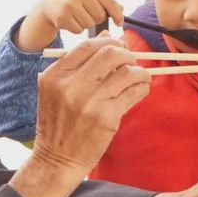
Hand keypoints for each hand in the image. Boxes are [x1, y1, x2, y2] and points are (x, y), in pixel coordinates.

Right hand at [10, 37, 149, 196]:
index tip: (117, 45)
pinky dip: (142, 87)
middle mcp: (71, 86)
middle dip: (126, 53)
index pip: (87, 45)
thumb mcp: (56, 90)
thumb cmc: (58, 123)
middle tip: (130, 61)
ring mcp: (89, 102)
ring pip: (126, 72)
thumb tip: (107, 36)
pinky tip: (140, 89)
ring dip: (138, 71)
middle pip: (109, 53)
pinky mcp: (106, 118)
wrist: (57, 160)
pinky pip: (133, 93)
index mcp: (55, 76)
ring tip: (139, 76)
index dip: (107, 40)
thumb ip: (78, 65)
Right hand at [16, 0, 123, 51]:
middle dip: (96, 18)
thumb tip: (122, 10)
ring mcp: (69, 3)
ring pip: (90, 24)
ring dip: (86, 24)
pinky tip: (70, 20)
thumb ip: (106, 0)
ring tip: (77, 16)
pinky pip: (78, 30)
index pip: (110, 2)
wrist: (49, 1)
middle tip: (87, 13)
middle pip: (100, 16)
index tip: (120, 23)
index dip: (117, 14)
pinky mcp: (62, 16)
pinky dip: (76, 29)